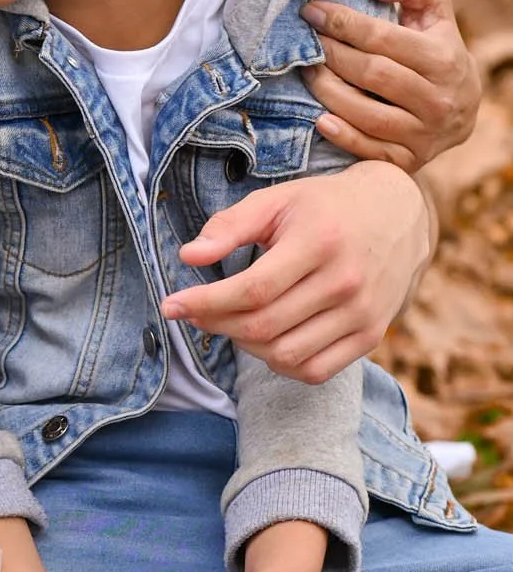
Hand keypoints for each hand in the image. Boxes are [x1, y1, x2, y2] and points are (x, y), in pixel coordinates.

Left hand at [161, 161, 431, 381]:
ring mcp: (362, 314)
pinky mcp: (372, 336)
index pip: (252, 290)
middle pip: (263, 326)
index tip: (171, 305)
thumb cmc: (326, 206)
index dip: (205, 302)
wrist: (400, 214)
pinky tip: (266, 340)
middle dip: (216, 324)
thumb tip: (188, 256)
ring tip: (230, 321)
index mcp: (319, 241)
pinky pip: (315, 371)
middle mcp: (345, 282)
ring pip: (286, 355)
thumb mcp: (277, 200)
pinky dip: (281, 364)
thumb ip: (230, 225)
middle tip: (194, 312)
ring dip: (244, 346)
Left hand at [303, 0, 478, 170]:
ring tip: (307, 71)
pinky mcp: (409, 161)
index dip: (342, 22)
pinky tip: (318, 118)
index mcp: (444, 58)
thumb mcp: (433, 5)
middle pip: (370, 74)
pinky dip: (341, 136)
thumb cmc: (435, 43)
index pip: (383, 38)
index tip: (311, 11)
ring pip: (366, 113)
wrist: (460, 106)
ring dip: (328, 91)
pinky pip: (369, 151)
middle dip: (330, 54)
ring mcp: (424, 134)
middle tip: (304, 40)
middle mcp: (439, 99)